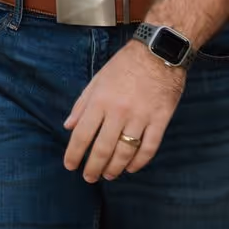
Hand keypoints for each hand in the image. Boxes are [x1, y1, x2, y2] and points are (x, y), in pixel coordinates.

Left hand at [63, 41, 185, 181]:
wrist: (159, 51)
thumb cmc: (125, 65)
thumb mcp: (97, 80)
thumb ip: (82, 104)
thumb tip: (68, 126)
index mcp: (100, 100)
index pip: (82, 134)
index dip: (74, 154)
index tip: (70, 166)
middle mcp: (119, 111)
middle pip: (103, 148)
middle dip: (93, 167)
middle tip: (89, 177)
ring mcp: (141, 116)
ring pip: (125, 152)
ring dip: (114, 168)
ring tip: (108, 175)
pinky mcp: (160, 119)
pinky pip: (149, 147)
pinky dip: (139, 162)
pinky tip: (131, 168)